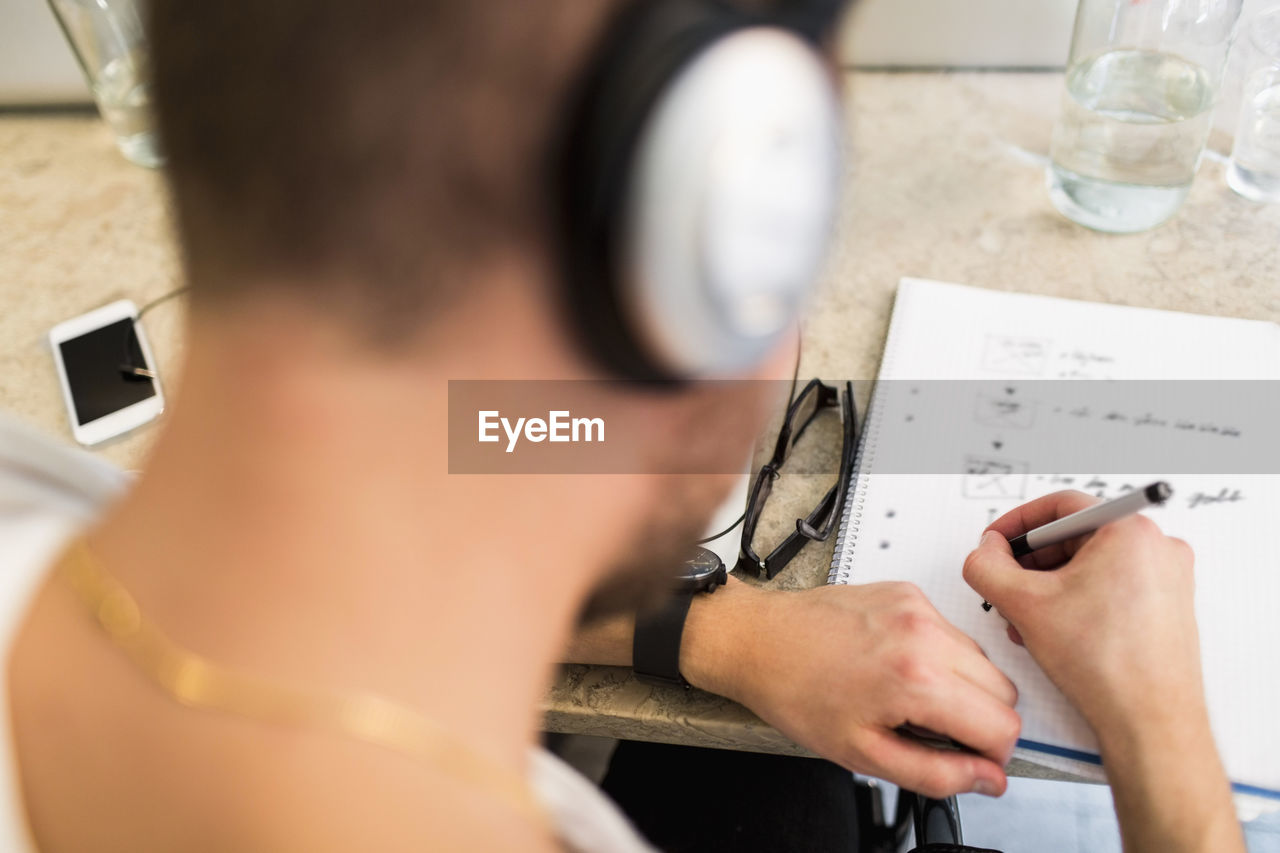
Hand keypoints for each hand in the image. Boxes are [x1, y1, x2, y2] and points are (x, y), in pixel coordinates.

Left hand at [684, 581, 1019, 798]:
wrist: (760, 641)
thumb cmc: (798, 693)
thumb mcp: (864, 754)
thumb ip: (937, 774)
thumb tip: (987, 779)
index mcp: (918, 679)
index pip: (1004, 725)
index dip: (991, 754)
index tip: (967, 758)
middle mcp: (925, 634)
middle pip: (1003, 690)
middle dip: (978, 719)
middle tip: (928, 729)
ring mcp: (917, 607)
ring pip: (980, 659)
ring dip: (959, 686)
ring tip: (907, 697)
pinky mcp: (907, 591)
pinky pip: (950, 632)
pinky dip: (936, 655)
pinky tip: (895, 666)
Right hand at [961, 490, 1202, 741]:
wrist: (1150, 723)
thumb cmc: (1107, 666)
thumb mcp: (1023, 604)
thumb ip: (987, 566)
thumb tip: (985, 551)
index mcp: (1131, 531)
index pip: (1060, 506)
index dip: (1016, 524)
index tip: (995, 542)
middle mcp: (1157, 548)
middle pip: (1075, 536)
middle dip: (1032, 563)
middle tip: (1006, 585)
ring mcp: (1167, 579)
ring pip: (1090, 566)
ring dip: (1051, 587)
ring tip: (1029, 619)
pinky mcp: (1167, 607)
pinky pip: (1111, 587)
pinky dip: (1077, 601)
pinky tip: (1055, 631)